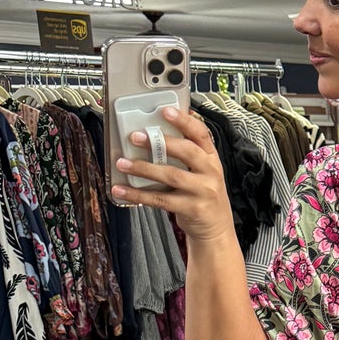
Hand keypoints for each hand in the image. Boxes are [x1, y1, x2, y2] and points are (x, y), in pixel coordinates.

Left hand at [111, 107, 233, 244]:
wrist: (216, 229)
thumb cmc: (203, 195)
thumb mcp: (202, 172)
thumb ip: (186, 155)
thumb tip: (153, 135)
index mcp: (211, 158)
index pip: (201, 134)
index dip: (184, 121)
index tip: (165, 110)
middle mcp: (211, 172)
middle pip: (186, 152)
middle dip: (159, 143)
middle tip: (135, 137)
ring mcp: (203, 192)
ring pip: (171, 175)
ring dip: (144, 168)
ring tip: (122, 163)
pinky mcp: (192, 209)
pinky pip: (161, 200)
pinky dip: (138, 194)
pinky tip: (122, 190)